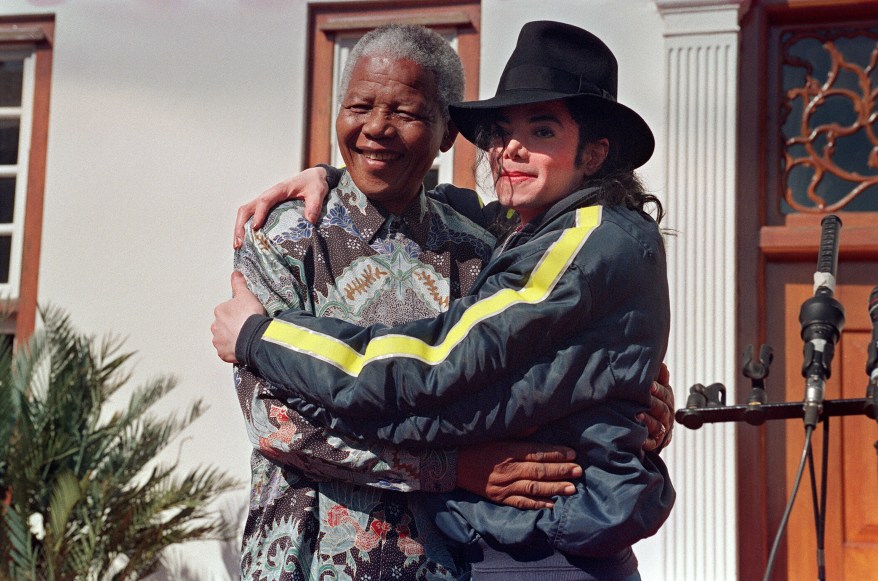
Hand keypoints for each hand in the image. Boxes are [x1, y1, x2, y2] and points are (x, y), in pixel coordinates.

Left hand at [211, 271, 266, 362]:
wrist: (253, 336)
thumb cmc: (250, 316)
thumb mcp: (246, 295)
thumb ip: (239, 284)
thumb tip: (235, 273)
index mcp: (219, 311)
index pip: (226, 311)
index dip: (236, 313)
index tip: (245, 316)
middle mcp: (215, 326)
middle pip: (223, 325)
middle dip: (232, 327)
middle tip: (245, 327)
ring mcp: (218, 341)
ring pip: (223, 339)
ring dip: (231, 339)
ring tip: (245, 338)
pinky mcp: (223, 353)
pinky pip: (226, 352)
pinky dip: (232, 350)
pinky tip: (242, 347)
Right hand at [233, 166, 329, 247]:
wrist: (313, 177)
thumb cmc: (314, 184)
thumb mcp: (318, 193)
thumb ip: (314, 205)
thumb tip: (309, 222)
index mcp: (279, 190)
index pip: (265, 201)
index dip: (259, 214)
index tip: (256, 228)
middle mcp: (268, 195)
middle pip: (247, 208)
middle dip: (241, 226)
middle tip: (239, 244)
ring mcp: (265, 201)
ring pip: (245, 213)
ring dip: (239, 229)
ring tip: (238, 246)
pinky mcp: (266, 207)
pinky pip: (251, 216)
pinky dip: (245, 228)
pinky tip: (246, 242)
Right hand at [457, 440, 581, 509]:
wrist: (452, 463)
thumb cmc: (475, 444)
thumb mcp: (495, 433)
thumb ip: (518, 431)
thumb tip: (538, 425)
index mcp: (508, 450)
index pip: (537, 453)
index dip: (556, 454)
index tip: (572, 454)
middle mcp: (508, 469)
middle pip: (539, 471)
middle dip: (561, 471)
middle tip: (579, 471)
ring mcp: (504, 485)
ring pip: (533, 488)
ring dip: (554, 489)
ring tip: (572, 489)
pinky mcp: (499, 497)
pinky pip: (520, 502)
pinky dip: (536, 504)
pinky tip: (551, 505)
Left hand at [639, 362, 674, 451]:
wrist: (643, 428)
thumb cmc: (647, 402)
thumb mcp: (654, 389)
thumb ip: (659, 379)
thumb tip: (661, 365)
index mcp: (666, 400)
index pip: (665, 394)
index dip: (658, 389)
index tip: (649, 384)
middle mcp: (666, 416)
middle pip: (662, 409)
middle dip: (653, 402)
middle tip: (644, 397)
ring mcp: (661, 430)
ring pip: (658, 425)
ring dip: (648, 420)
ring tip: (637, 415)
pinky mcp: (654, 444)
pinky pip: (652, 443)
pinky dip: (645, 440)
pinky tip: (638, 436)